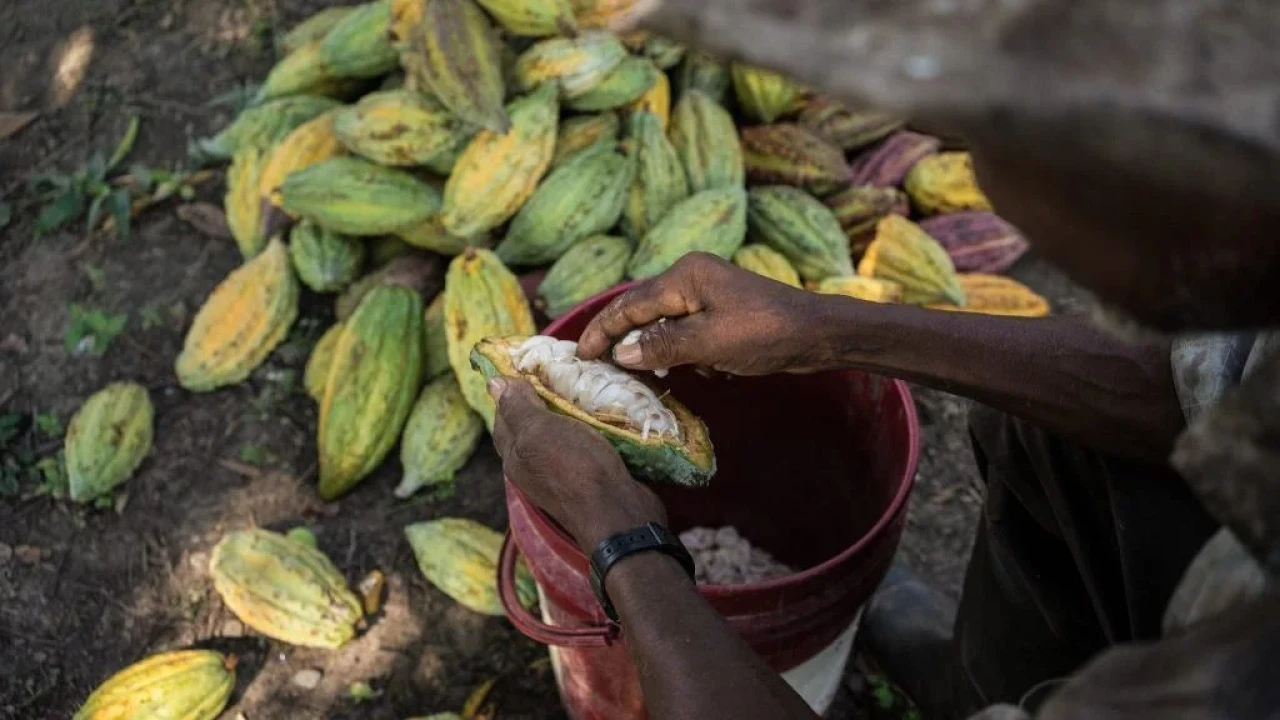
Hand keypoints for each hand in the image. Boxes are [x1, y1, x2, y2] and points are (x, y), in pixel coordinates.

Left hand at [489, 377, 666, 552]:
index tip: (531, 362)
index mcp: (514, 456)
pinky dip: (587, 427)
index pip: (504, 414)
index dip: (512, 388)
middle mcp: (533, 467)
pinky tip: (600, 415)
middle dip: (542, 397)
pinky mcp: (589, 477)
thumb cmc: (574, 468)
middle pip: (531, 424)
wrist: (618, 512)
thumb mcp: (539, 431)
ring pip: (559, 433)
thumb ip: (517, 408)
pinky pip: (582, 444)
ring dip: (568, 412)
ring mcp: (561, 474)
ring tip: (582, 387)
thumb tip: (493, 382)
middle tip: (560, 370)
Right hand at [576, 252, 827, 374]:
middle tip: (596, 367)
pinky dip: (684, 353)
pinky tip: (692, 372)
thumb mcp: (707, 343)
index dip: (602, 331)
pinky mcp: (722, 312)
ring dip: (655, 350)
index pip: (629, 305)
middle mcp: (692, 277)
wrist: (817, 334)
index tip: (580, 356)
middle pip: (643, 311)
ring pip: (665, 324)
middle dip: (623, 340)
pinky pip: (688, 332)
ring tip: (639, 376)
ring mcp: (708, 294)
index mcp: (684, 275)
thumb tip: (619, 354)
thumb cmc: (764, 333)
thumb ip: (661, 346)